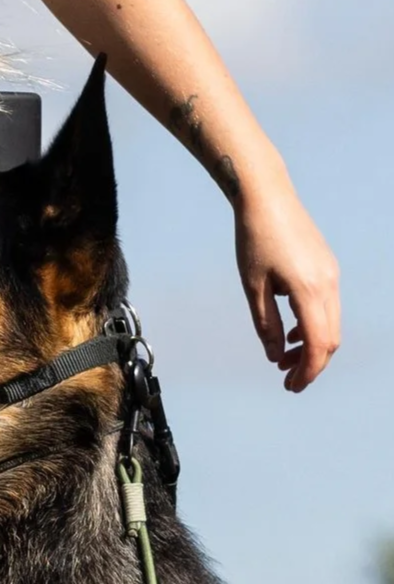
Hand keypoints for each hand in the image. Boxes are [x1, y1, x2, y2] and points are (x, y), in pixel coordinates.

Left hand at [234, 177, 339, 391]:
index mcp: (308, 290)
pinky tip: (290, 332)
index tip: (290, 387)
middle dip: (311, 363)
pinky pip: (327, 306)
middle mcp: (328, 283)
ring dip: (311, 345)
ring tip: (283, 358)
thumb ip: (265, 324)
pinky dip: (313, 325)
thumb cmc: (254, 239)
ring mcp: (331, 274)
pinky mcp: (327, 267)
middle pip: (330, 338)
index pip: (318, 344)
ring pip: (331, 323)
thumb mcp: (252, 287)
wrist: (267, 197)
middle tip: (286, 379)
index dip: (307, 371)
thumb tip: (273, 356)